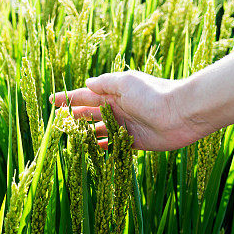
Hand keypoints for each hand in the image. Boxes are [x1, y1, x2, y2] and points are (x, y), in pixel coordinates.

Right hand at [50, 71, 202, 150]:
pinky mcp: (135, 141)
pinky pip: (114, 145)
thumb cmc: (154, 94)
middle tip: (58, 123)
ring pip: (100, 129)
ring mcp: (125, 125)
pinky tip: (92, 150)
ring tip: (70, 139)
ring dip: (86, 133)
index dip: (69, 98)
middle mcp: (118, 108)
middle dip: (74, 116)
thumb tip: (87, 84)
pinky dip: (103, 147)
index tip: (52, 101)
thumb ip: (105, 83)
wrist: (181, 113)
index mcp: (114, 92)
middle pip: (90, 113)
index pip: (85, 94)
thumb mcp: (126, 83)